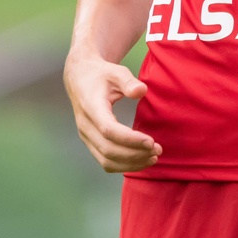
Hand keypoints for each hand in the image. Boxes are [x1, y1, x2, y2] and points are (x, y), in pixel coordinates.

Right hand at [62, 49, 161, 172]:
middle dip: (135, 154)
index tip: (151, 141)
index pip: (108, 130)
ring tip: (153, 158)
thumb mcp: (115, 71)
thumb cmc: (100, 74)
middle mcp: (85, 125)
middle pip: (108, 149)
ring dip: (131, 163)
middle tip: (157, 150)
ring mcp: (86, 136)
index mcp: (91, 107)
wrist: (79, 78)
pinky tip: (141, 160)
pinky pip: (105, 161)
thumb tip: (141, 91)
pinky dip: (124, 165)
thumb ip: (128, 81)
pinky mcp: (90, 142)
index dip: (130, 139)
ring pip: (106, 160)